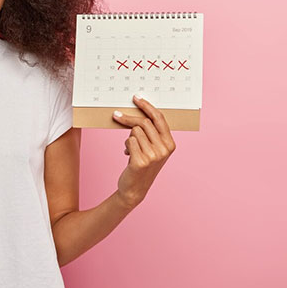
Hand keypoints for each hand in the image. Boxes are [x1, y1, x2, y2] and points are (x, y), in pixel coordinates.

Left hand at [112, 94, 176, 208]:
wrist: (134, 189)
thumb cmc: (142, 165)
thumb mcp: (152, 148)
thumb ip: (150, 133)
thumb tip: (137, 112)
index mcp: (170, 144)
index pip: (159, 119)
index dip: (147, 106)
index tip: (136, 98)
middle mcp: (164, 150)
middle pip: (144, 122)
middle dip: (128, 118)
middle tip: (116, 115)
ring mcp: (154, 156)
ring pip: (134, 132)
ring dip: (128, 137)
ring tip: (131, 149)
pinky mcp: (141, 161)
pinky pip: (129, 141)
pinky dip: (126, 145)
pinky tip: (128, 155)